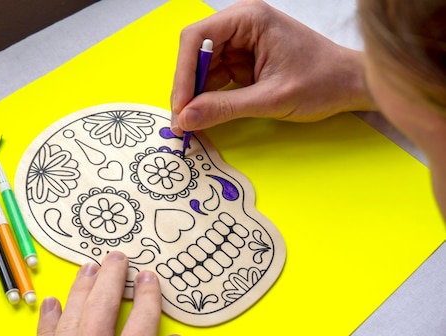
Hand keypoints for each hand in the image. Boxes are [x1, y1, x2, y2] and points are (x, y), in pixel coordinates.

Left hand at [19, 251, 188, 335]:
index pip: (142, 319)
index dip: (148, 295)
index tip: (148, 279)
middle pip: (102, 307)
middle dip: (111, 278)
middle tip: (116, 258)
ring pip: (70, 319)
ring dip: (80, 290)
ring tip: (88, 269)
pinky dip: (47, 321)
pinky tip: (52, 303)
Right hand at [171, 0, 374, 134]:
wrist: (349, 85)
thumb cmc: (322, 82)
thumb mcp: (270, 99)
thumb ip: (225, 108)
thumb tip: (187, 118)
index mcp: (249, 19)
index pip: (197, 38)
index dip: (183, 73)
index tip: (181, 106)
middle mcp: (241, 24)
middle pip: (195, 52)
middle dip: (186, 87)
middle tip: (181, 120)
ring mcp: (241, 41)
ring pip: (201, 67)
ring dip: (195, 95)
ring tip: (191, 123)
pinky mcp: (243, 59)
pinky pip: (214, 77)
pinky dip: (207, 97)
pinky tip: (205, 114)